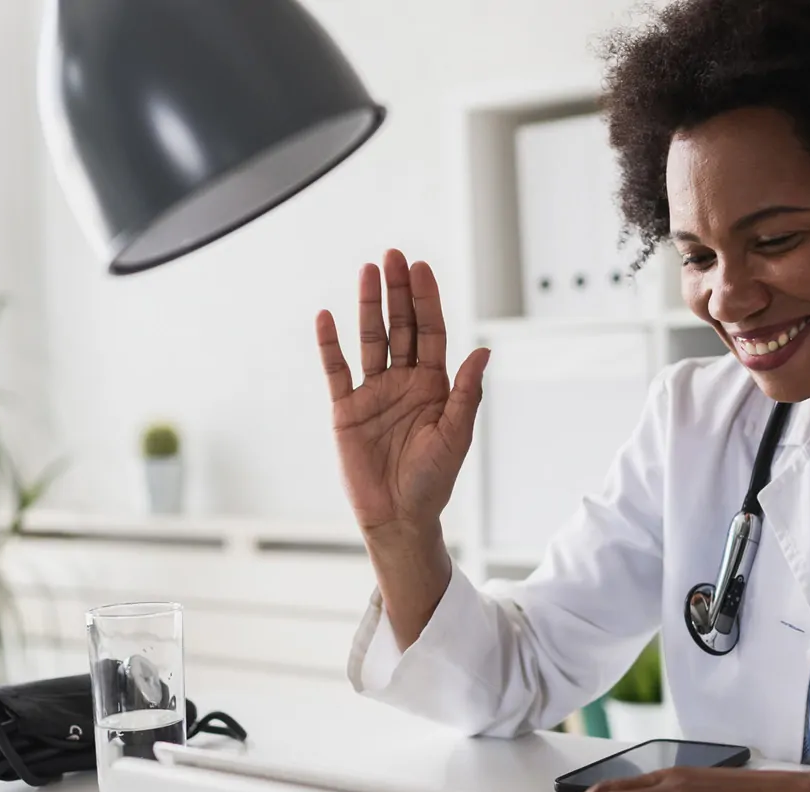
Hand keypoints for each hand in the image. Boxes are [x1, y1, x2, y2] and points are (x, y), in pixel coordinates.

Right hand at [316, 250, 489, 538]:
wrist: (397, 517)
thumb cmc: (431, 481)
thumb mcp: (455, 436)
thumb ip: (466, 393)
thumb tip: (483, 350)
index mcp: (435, 386)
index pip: (431, 332)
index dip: (427, 300)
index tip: (421, 268)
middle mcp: (404, 382)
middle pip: (401, 326)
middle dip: (399, 291)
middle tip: (394, 256)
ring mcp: (374, 392)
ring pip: (371, 339)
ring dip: (370, 306)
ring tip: (368, 271)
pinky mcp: (346, 408)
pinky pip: (336, 370)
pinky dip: (330, 344)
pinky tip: (327, 317)